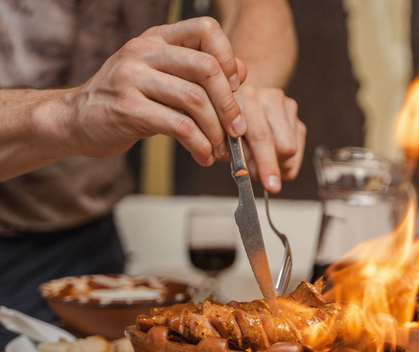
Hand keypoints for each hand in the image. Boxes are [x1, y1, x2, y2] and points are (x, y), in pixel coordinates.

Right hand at [68, 17, 247, 166]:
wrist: (76, 119)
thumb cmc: (126, 99)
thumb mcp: (161, 76)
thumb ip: (197, 72)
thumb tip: (241, 71)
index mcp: (157, 38)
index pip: (206, 29)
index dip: (228, 56)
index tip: (235, 86)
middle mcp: (144, 51)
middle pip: (207, 68)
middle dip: (230, 104)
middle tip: (237, 129)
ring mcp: (132, 78)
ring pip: (195, 100)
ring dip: (216, 131)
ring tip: (219, 148)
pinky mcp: (128, 109)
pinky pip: (179, 127)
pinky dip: (199, 145)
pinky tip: (202, 155)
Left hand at [235, 85, 305, 192]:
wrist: (238, 102)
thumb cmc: (227, 126)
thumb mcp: (223, 142)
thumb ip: (237, 155)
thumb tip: (257, 172)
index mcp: (242, 100)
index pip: (261, 137)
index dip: (266, 164)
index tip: (272, 186)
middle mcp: (265, 96)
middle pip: (283, 145)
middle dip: (275, 167)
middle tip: (267, 181)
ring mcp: (283, 102)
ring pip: (291, 148)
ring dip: (279, 162)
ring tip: (263, 159)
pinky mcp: (293, 110)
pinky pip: (297, 146)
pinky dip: (286, 158)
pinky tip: (272, 153)